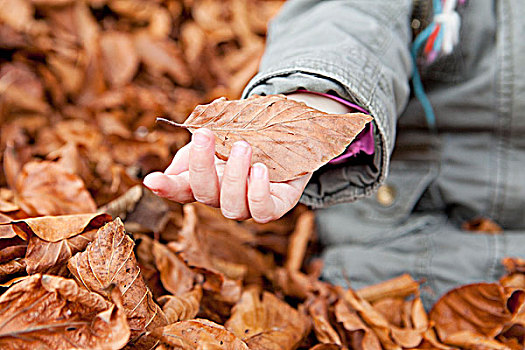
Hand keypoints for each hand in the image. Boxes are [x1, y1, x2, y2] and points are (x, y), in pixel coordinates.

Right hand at [143, 128, 311, 222]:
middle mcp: (224, 198)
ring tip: (243, 146)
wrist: (288, 137)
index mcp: (205, 181)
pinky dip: (260, 192)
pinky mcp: (276, 206)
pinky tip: (261, 169)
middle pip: (204, 194)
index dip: (165, 188)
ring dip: (235, 176)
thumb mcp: (218, 137)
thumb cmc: (247, 139)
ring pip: (232, 207)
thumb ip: (194, 150)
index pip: (179, 190)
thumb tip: (167, 172)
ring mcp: (249, 206)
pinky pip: (264, 212)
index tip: (151, 180)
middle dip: (201, 165)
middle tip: (205, 134)